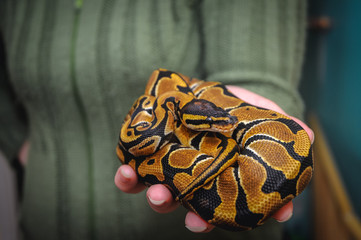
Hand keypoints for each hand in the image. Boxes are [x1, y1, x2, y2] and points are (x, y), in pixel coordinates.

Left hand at [114, 86, 313, 232]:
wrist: (201, 88)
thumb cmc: (233, 106)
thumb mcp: (258, 112)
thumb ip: (276, 124)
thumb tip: (307, 136)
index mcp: (223, 173)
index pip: (231, 202)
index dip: (236, 215)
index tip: (244, 219)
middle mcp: (196, 176)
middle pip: (193, 205)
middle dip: (195, 216)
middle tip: (195, 219)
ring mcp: (171, 168)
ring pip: (162, 194)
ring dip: (159, 199)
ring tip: (158, 193)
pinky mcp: (148, 154)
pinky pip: (133, 172)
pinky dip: (128, 177)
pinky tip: (127, 172)